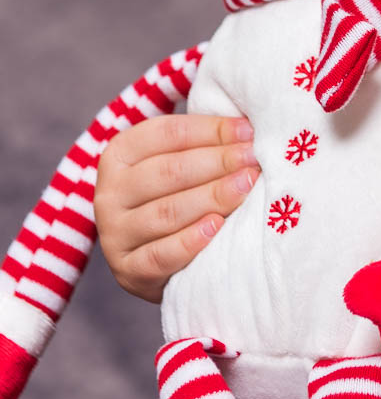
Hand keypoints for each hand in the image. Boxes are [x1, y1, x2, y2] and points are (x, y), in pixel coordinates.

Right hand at [94, 114, 259, 302]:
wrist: (157, 256)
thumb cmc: (177, 193)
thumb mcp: (180, 160)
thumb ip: (204, 141)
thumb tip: (249, 127)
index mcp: (120, 154)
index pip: (167, 134)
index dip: (211, 130)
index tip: (248, 132)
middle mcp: (110, 192)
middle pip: (168, 171)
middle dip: (217, 162)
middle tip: (253, 158)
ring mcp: (114, 234)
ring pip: (166, 212)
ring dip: (212, 197)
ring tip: (246, 186)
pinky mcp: (127, 270)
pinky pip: (160, 255)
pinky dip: (190, 241)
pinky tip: (217, 226)